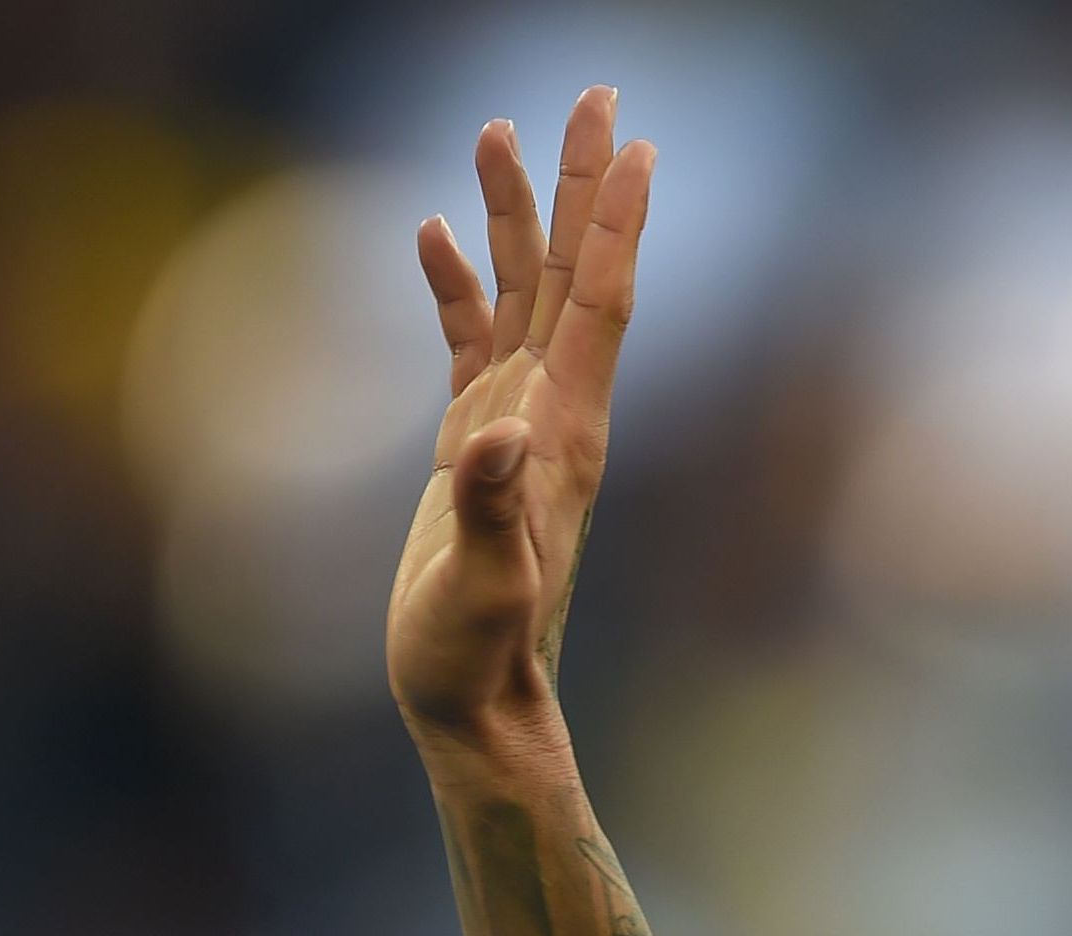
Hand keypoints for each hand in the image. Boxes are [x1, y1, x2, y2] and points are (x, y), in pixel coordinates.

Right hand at [386, 86, 654, 746]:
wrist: (472, 705)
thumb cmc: (478, 656)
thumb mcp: (482, 583)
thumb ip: (486, 506)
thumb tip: (492, 434)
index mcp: (565, 431)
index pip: (602, 303)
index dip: (619, 223)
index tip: (635, 143)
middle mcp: (551, 412)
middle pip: (574, 273)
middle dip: (581, 184)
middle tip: (595, 93)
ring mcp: (515, 423)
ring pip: (521, 293)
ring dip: (514, 214)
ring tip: (496, 130)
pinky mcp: (475, 443)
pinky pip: (470, 339)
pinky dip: (459, 282)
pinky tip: (436, 233)